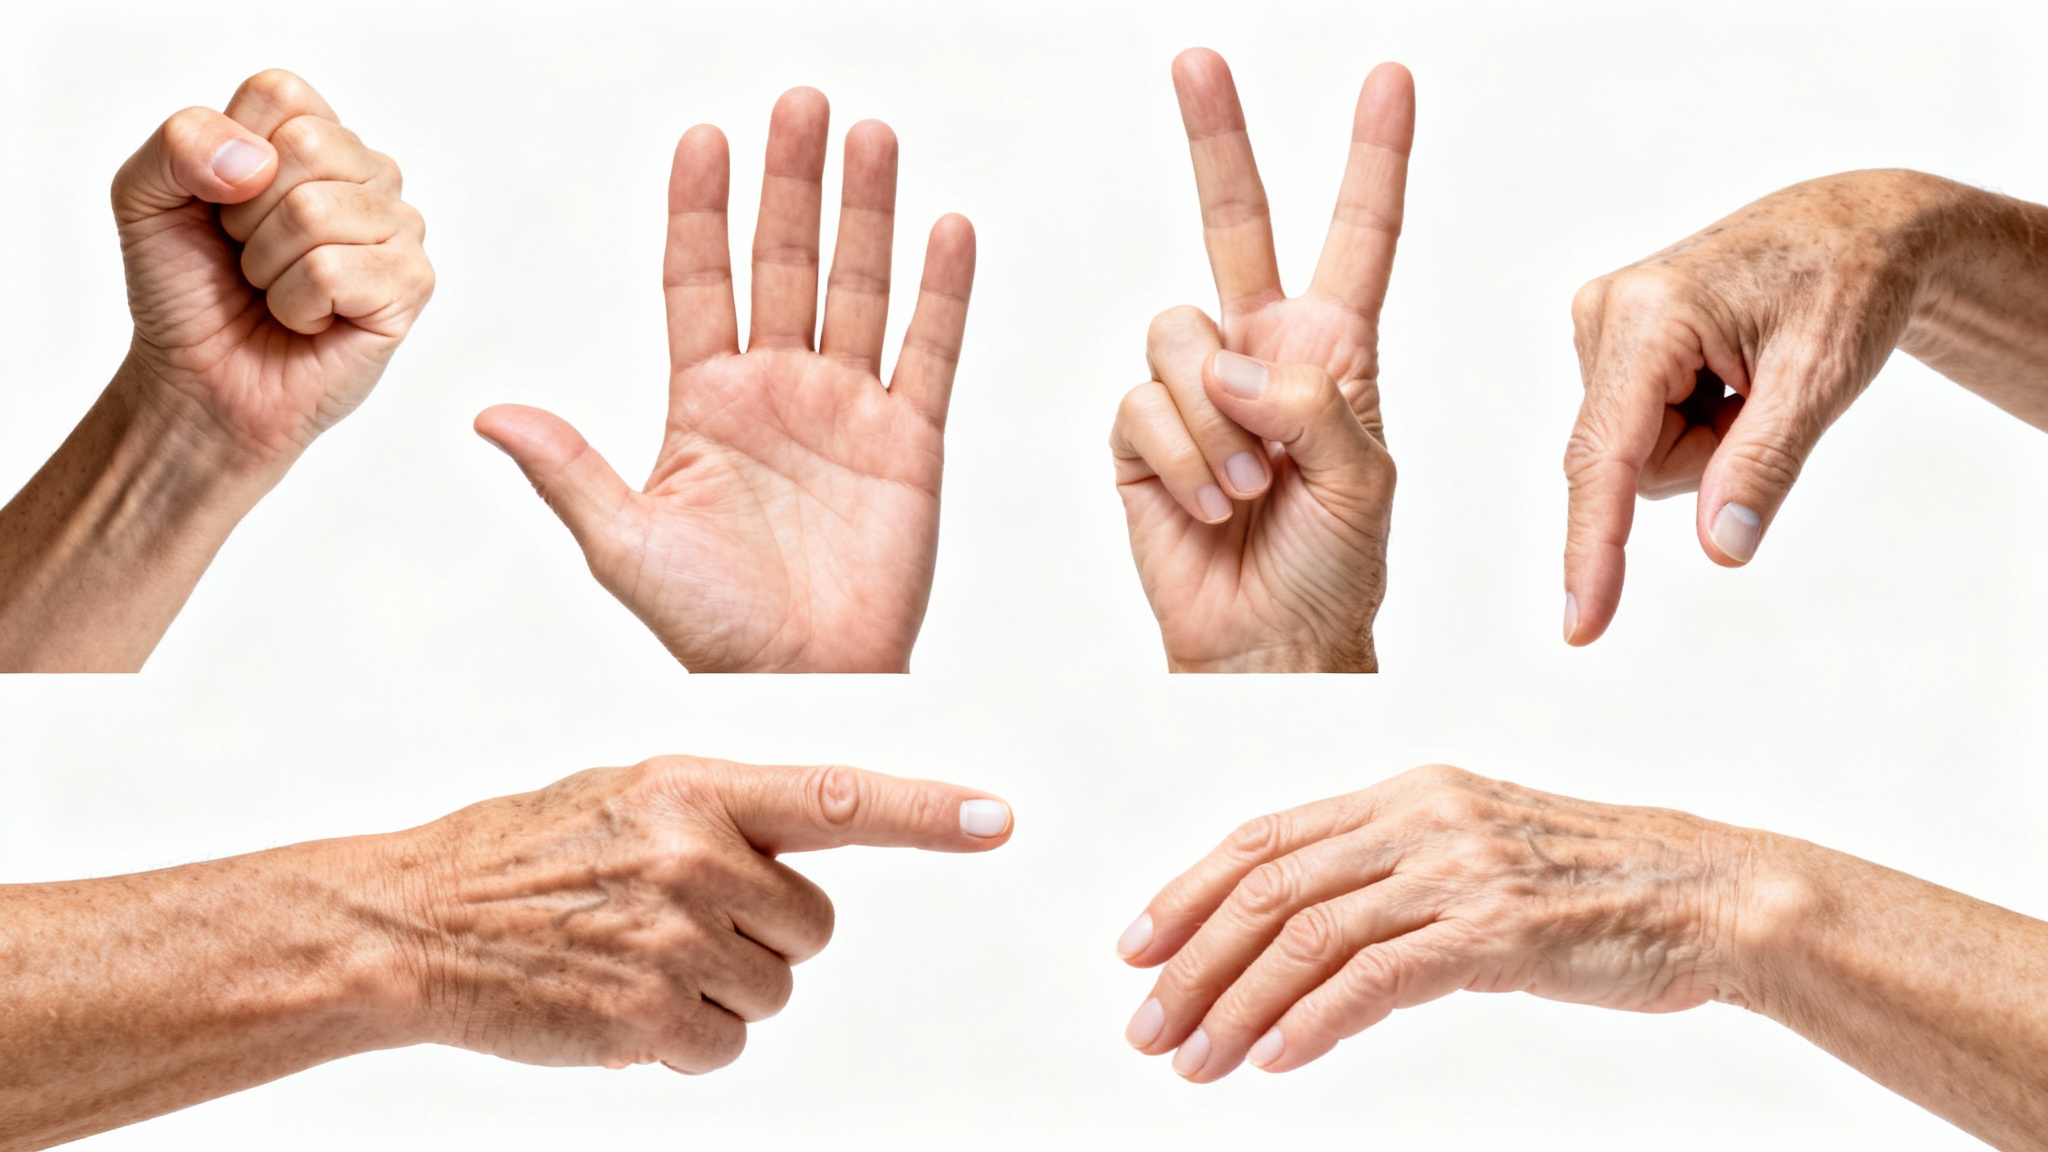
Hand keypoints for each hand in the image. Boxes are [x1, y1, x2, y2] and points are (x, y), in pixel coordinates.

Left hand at [116, 69, 432, 468]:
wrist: (202, 379)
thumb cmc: (188, 291)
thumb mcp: (145, 197)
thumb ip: (178, 144)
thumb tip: (254, 162)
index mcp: (314, 135)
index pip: (281, 94)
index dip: (229, 153)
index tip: (221, 204)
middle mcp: (367, 173)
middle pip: (307, 147)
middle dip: (248, 215)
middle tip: (249, 256)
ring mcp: (398, 228)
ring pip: (316, 212)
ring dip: (269, 266)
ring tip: (275, 289)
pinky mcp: (411, 285)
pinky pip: (335, 271)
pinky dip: (297, 305)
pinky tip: (308, 320)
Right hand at [391, 756, 1011, 1071]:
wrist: (414, 924)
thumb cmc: (520, 854)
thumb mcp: (626, 796)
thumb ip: (718, 814)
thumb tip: (798, 853)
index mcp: (693, 788)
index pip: (837, 800)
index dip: (926, 813)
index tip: (995, 820)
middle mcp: (694, 857)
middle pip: (812, 925)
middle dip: (762, 935)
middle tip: (681, 922)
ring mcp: (672, 939)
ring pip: (772, 988)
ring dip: (721, 989)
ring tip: (638, 958)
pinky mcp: (647, 1015)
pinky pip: (725, 1043)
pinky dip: (686, 1039)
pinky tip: (627, 1005)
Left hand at [476, 88, 975, 672]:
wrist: (800, 688)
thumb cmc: (711, 632)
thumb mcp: (625, 546)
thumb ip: (570, 468)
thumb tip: (489, 409)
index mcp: (704, 405)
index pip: (699, 282)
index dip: (701, 211)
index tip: (704, 138)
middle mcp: (776, 392)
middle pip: (784, 262)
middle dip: (791, 183)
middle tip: (799, 106)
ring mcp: (847, 411)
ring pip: (859, 288)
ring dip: (867, 213)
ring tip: (871, 139)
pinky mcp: (910, 443)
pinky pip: (928, 352)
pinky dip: (941, 293)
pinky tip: (946, 231)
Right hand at [1109, 50, 1410, 671]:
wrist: (1267, 647)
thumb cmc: (1333, 570)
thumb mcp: (1366, 478)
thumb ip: (1316, 402)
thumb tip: (1231, 361)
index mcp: (1334, 354)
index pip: (1358, 237)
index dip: (1373, 159)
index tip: (1390, 80)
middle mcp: (1258, 355)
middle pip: (1235, 225)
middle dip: (1217, 142)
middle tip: (1197, 62)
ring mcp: (1194, 393)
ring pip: (1179, 334)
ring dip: (1219, 419)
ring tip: (1251, 488)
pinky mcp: (1141, 435)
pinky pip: (1144, 403)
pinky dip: (1185, 458)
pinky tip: (1210, 504)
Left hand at [1115, 765, 1754, 1080]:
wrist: (1712, 892)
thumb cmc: (1600, 884)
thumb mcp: (1478, 858)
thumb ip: (1394, 883)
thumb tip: (1310, 947)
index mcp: (1406, 795)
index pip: (1264, 839)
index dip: (1187, 892)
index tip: (1137, 947)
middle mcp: (1419, 819)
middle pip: (1268, 888)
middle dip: (1192, 962)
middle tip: (1145, 1023)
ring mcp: (1456, 871)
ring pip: (1307, 936)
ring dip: (1235, 1004)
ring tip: (1191, 1059)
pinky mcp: (1495, 929)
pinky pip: (1377, 976)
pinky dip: (1312, 1019)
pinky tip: (1272, 1057)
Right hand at [1561, 169, 1980, 644]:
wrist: (1854, 228)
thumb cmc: (1848, 285)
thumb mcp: (1821, 380)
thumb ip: (1762, 466)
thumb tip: (1719, 548)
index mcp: (1651, 316)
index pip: (1607, 456)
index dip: (1593, 547)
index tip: (1583, 624)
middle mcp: (1605, 315)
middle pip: (1627, 463)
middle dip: (1702, 459)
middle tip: (1765, 402)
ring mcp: (1600, 325)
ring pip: (1633, 455)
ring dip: (1700, 442)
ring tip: (1748, 381)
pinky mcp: (1608, 339)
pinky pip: (1636, 431)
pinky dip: (1690, 423)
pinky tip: (1723, 376)